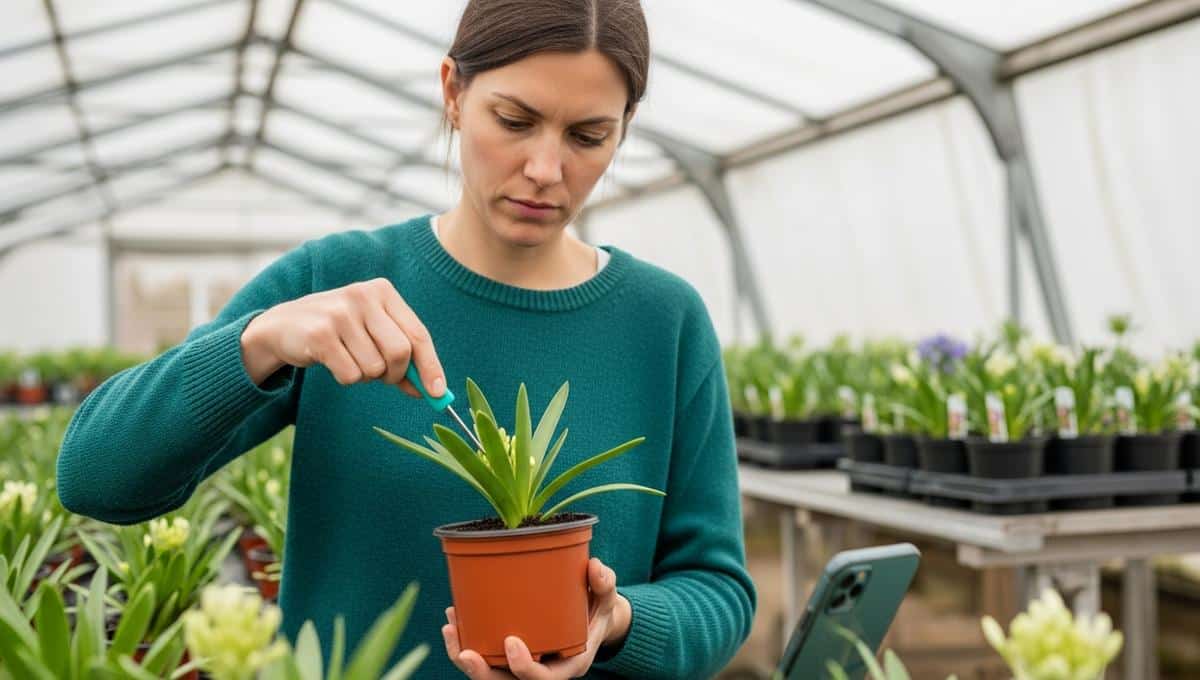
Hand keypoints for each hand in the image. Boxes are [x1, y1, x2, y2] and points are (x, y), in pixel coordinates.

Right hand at [240, 277, 444, 398]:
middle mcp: (363, 296)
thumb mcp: (373, 334)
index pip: (418, 334)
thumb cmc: (339, 332)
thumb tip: (432, 391)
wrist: (283, 326)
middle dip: (395, 374)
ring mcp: (340, 314)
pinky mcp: (320, 334)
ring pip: (374, 368)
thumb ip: (403, 358)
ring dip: (366, 376)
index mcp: (383, 291)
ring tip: (350, 359)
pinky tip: (333, 361)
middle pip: (400, 353)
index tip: (439, 393)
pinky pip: (350, 375)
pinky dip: (347, 378)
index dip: (431, 366)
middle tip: (383, 376)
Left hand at [443, 558, 631, 678]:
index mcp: (568, 664)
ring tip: (451, 628)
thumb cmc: (596, 608)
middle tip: (466, 653)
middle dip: (483, 674)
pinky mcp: (508, 655)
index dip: (524, 668)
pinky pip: (484, 658)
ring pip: (490, 675)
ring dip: (465, 657)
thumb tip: (594, 567)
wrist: (590, 617)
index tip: (510, 642)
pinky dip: (464, 644)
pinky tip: (453, 621)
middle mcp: (542, 670)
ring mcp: (523, 665)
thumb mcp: (605, 598)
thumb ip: (604, 584)